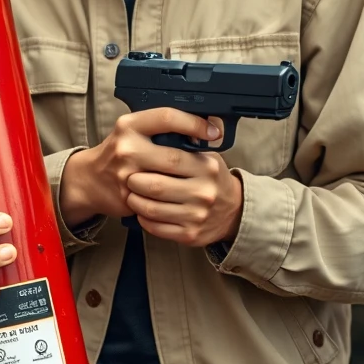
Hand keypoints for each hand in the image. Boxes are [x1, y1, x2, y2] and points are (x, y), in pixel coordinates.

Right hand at [59, 109, 227, 232]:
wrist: (88, 179)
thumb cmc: (117, 154)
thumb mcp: (132, 133)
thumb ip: (158, 130)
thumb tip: (200, 131)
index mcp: (129, 125)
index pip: (167, 117)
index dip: (194, 123)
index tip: (212, 131)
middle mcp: (126, 147)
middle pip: (173, 155)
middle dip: (196, 163)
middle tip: (211, 167)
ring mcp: (126, 174)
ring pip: (168, 181)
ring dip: (187, 184)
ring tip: (197, 183)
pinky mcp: (128, 196)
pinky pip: (159, 200)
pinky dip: (173, 199)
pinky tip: (181, 198)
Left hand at [124, 129, 242, 247]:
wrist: (234, 211)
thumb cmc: (209, 177)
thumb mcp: (206, 156)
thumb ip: (185, 144)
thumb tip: (157, 130)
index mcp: (206, 167)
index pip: (170, 157)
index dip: (146, 157)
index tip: (134, 156)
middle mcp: (204, 192)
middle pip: (155, 186)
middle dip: (134, 181)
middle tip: (128, 177)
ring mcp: (197, 215)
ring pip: (151, 209)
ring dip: (135, 201)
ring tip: (131, 193)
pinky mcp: (190, 234)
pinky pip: (156, 227)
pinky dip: (143, 218)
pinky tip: (142, 210)